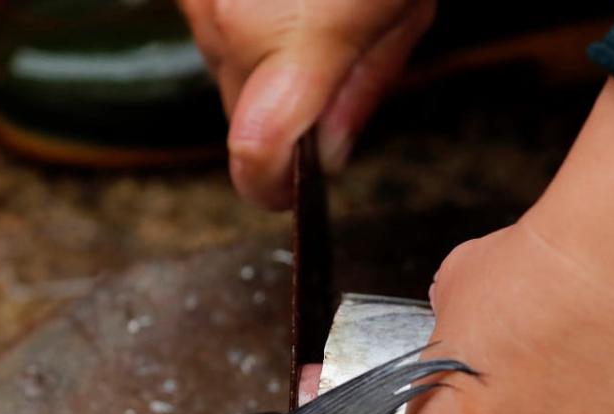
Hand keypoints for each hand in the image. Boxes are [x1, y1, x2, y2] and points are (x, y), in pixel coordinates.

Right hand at [178, 0, 434, 207]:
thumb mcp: (402, 9)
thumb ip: (361, 88)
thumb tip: (330, 152)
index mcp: (292, 36)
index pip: (256, 151)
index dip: (269, 186)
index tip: (285, 194)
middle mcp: (226, 17)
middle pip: (239, 109)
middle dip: (279, 107)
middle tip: (331, 60)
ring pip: (222, 61)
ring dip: (260, 55)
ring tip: (309, 6)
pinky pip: (211, 20)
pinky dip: (242, 16)